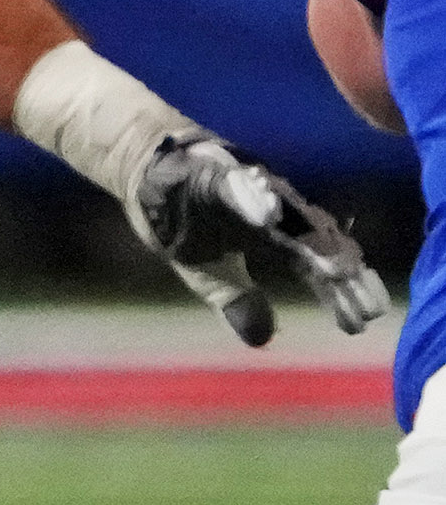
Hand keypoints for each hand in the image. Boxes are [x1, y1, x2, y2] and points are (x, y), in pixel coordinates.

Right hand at [128, 129, 388, 344]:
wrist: (141, 164)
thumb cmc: (180, 218)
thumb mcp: (207, 270)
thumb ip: (236, 298)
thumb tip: (262, 340)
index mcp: (271, 238)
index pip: (313, 268)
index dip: (336, 293)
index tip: (360, 322)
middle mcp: (269, 211)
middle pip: (313, 241)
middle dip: (337, 270)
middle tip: (363, 300)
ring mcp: (245, 187)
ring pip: (286, 211)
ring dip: (308, 236)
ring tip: (335, 266)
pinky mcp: (213, 170)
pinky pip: (234, 185)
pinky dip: (251, 199)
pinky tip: (267, 216)